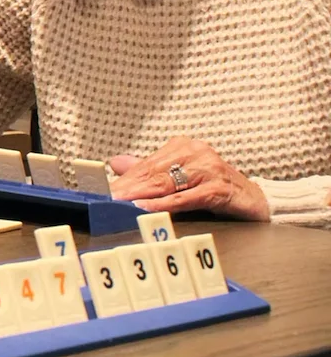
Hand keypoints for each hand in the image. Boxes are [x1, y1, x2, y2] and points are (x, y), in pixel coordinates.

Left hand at [109, 136, 268, 220]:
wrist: (256, 200)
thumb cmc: (216, 188)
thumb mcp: (180, 178)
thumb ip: (150, 171)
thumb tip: (116, 163)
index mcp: (181, 148)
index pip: (145, 165)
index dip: (122, 180)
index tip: (101, 191)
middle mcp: (194, 152)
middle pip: (152, 173)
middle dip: (126, 188)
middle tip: (104, 199)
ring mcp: (208, 168)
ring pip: (166, 183)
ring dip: (140, 195)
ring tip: (118, 203)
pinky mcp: (219, 187)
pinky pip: (186, 197)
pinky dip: (165, 204)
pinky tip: (147, 208)